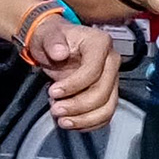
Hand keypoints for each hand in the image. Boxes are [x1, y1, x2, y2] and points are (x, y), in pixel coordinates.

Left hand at [33, 11, 123, 133]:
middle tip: (56, 110)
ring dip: (83, 119)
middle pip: (102, 92)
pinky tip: (72, 122)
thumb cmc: (52, 39)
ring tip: (62, 119)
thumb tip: (59, 52)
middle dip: (77, 106)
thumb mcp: (46, 35)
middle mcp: (111, 61)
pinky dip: (88, 123)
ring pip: (106, 108)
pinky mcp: (108, 93)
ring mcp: (112, 79)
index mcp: (100, 42)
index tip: (53, 92)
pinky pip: (105, 114)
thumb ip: (52, 41)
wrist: (55, 46)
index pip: (93, 71)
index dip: (73, 85)